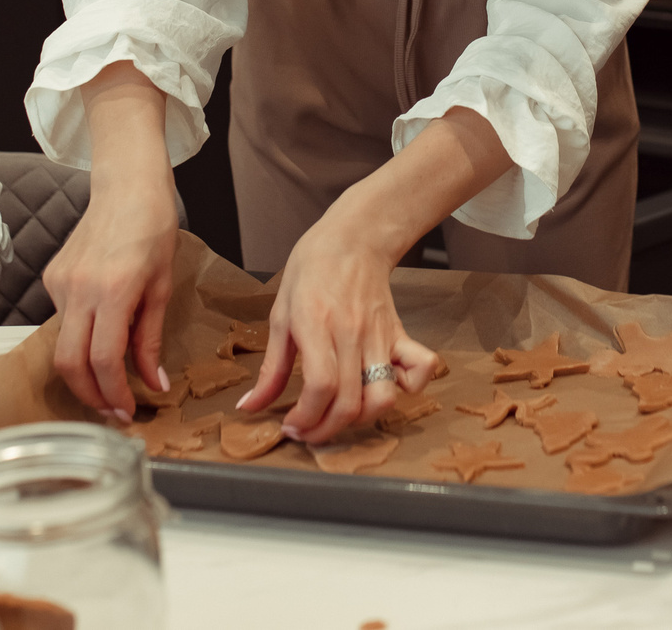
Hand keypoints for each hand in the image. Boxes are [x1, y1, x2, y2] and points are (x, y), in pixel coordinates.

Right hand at [44, 175, 179, 420]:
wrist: (127, 186)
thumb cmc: (154, 229)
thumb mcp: (162, 287)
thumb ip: (151, 338)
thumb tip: (153, 382)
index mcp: (112, 291)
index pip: (103, 360)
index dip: (113, 394)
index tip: (127, 411)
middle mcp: (78, 289)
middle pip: (69, 364)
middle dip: (89, 396)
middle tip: (112, 410)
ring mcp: (60, 283)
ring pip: (62, 345)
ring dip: (84, 370)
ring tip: (110, 380)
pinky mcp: (52, 277)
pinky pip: (63, 321)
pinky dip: (80, 337)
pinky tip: (100, 331)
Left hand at [238, 208, 439, 443]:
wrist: (353, 238)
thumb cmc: (312, 271)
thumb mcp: (280, 315)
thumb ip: (270, 368)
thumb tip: (251, 406)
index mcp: (317, 325)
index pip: (321, 386)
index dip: (306, 417)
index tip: (292, 426)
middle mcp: (352, 334)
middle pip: (350, 402)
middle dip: (326, 431)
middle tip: (309, 432)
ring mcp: (380, 335)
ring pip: (383, 396)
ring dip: (362, 420)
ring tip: (341, 417)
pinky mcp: (400, 334)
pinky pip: (420, 368)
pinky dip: (409, 389)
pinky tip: (383, 390)